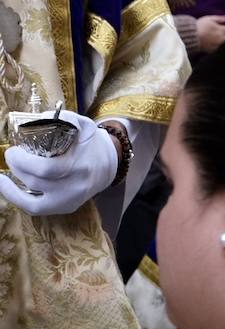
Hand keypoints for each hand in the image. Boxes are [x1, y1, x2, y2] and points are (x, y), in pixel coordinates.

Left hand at [0, 112, 117, 214]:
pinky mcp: (66, 206)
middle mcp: (75, 186)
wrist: (110, 164)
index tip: (14, 150)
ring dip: (13, 184)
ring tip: (7, 172)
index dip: (22, 161)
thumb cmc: (91, 143)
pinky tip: (6, 187)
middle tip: (12, 155)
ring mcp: (70, 199)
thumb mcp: (82, 125)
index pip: (45, 169)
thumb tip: (37, 120)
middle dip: (17, 167)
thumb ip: (62, 119)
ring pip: (33, 199)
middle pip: (36, 182)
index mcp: (80, 165)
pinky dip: (17, 200)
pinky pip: (36, 209)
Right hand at [195, 15, 224, 53]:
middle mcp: (221, 38)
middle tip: (221, 35)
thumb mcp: (208, 19)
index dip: (224, 28)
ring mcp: (218, 45)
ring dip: (224, 41)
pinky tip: (214, 45)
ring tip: (218, 40)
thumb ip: (218, 18)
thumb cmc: (198, 26)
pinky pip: (220, 49)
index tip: (220, 28)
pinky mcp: (213, 51)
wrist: (189, 37)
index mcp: (221, 30)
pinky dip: (219, 47)